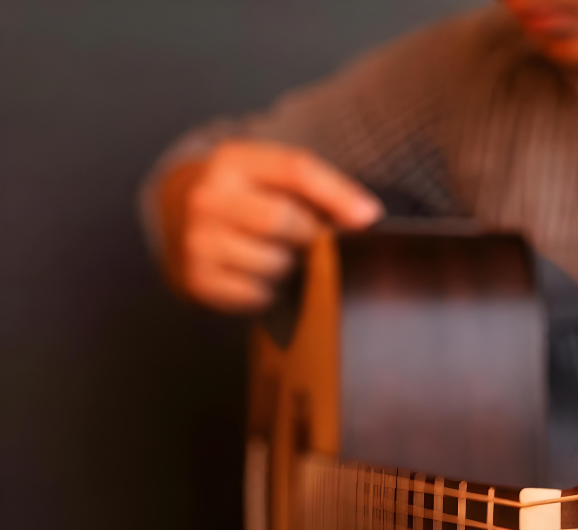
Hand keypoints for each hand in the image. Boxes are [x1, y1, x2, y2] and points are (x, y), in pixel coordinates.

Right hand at [160, 140, 382, 311]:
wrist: (179, 214)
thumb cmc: (247, 195)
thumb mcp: (274, 175)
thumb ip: (320, 187)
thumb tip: (366, 215)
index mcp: (233, 160)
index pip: (295, 170)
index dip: (338, 195)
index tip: (369, 217)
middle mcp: (208, 197)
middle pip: (282, 220)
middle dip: (308, 235)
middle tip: (308, 238)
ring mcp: (197, 239)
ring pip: (272, 262)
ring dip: (288, 265)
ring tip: (278, 253)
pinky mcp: (196, 278)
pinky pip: (256, 294)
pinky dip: (268, 290)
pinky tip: (258, 272)